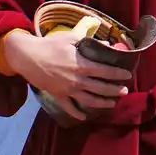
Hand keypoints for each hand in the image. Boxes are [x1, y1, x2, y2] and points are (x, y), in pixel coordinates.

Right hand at [0, 28, 130, 120]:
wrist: (28, 57)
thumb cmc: (50, 44)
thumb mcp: (71, 37)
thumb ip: (89, 41)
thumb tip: (106, 44)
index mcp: (81, 65)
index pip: (105, 71)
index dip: (118, 74)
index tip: (128, 75)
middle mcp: (77, 80)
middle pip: (100, 88)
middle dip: (114, 90)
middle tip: (124, 91)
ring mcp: (67, 90)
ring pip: (89, 100)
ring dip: (102, 103)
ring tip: (112, 103)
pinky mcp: (58, 95)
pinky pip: (69, 107)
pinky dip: (77, 113)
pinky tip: (85, 117)